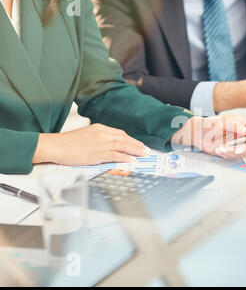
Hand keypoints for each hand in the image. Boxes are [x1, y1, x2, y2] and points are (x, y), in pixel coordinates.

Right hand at [33, 124, 147, 165]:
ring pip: (122, 146)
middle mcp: (101, 134)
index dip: (132, 140)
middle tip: (146, 150)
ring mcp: (99, 144)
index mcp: (99, 128)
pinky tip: (131, 160)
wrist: (55, 146)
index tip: (138, 144)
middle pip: (124, 139)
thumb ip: (100, 140)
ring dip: (135, 151)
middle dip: (137, 145)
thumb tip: (111, 147)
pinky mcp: (96, 154)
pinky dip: (124, 157)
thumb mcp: (87, 136)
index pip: (120, 133)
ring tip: (143, 155)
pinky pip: (114, 155)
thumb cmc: (68, 143)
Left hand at [171, 115, 245, 158]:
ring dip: (232, 152)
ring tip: (221, 148)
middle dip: (245, 148)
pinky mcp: (232, 150)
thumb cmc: (211, 124)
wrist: (198, 134)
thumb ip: (238, 126)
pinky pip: (234, 156)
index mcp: (245, 124)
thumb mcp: (223, 122)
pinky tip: (219, 149)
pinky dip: (226, 154)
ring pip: (244, 152)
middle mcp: (243, 134)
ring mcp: (238, 143)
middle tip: (236, 149)